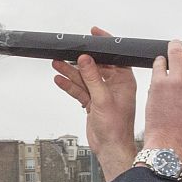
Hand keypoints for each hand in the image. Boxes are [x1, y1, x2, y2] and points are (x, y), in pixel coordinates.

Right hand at [53, 27, 137, 180]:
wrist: (110, 149)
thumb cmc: (116, 128)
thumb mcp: (102, 98)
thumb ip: (93, 77)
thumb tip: (86, 58)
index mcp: (124, 82)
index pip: (114, 57)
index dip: (103, 45)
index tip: (93, 33)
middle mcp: (114, 86)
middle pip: (95, 67)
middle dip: (80, 60)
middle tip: (66, 51)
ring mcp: (102, 94)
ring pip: (84, 78)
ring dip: (71, 71)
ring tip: (56, 63)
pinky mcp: (92, 103)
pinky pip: (80, 90)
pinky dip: (69, 85)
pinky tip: (59, 79)